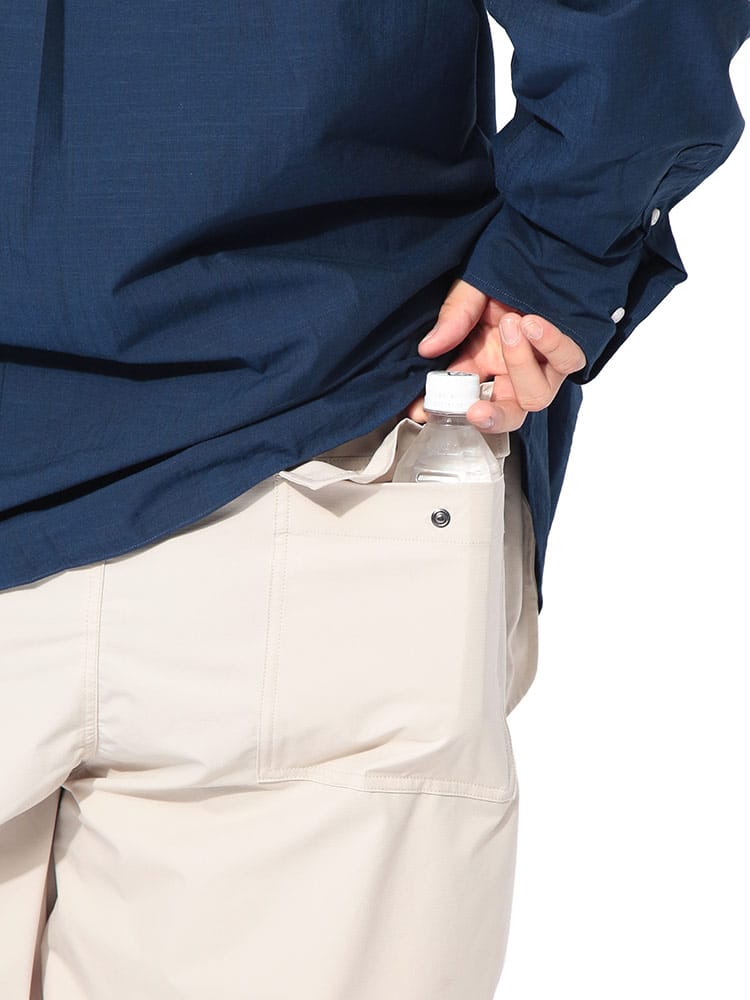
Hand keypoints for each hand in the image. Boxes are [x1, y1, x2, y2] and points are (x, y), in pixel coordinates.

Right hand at [405, 278, 586, 431]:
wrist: (543, 245)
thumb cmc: (503, 272)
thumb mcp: (470, 290)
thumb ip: (453, 318)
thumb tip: (428, 348)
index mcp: (481, 363)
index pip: (460, 400)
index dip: (443, 411)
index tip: (420, 411)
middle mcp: (511, 372)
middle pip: (508, 413)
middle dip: (492, 417)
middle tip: (474, 410)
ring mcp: (541, 365)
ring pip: (536, 396)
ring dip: (519, 365)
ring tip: (510, 324)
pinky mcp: (568, 352)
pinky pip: (567, 361)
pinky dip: (550, 345)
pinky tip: (533, 323)